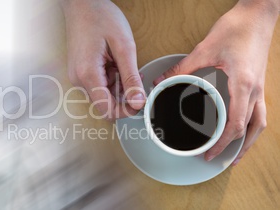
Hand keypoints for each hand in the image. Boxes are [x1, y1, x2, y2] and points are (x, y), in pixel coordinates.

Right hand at [61, 0, 145, 119]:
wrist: (82, 4)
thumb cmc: (100, 18)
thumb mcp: (124, 47)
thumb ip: (131, 77)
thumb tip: (138, 102)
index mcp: (88, 74)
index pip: (107, 109)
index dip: (126, 110)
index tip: (140, 100)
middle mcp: (79, 79)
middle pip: (105, 104)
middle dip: (124, 95)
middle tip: (136, 77)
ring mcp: (78, 76)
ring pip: (103, 95)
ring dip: (118, 86)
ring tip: (126, 66)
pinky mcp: (80, 72)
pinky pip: (98, 85)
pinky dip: (111, 79)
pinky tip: (116, 64)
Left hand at [153, 0, 278, 164]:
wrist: (259, 14)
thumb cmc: (237, 28)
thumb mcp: (205, 49)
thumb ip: (182, 68)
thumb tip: (161, 81)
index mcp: (243, 85)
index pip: (234, 125)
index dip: (222, 144)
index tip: (209, 154)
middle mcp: (256, 90)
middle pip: (251, 130)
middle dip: (235, 149)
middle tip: (218, 160)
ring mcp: (261, 87)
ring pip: (260, 123)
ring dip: (249, 141)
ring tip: (236, 154)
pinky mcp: (260, 82)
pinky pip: (260, 111)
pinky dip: (252, 126)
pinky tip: (243, 128)